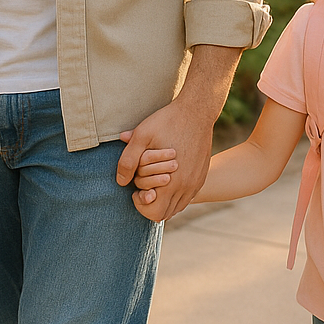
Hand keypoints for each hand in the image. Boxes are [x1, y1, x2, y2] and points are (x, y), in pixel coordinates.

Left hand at [116, 98, 214, 220]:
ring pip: (178, 207)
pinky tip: (169, 177)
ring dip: (165, 200)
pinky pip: (189, 196)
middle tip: (145, 186)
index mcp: (171, 181)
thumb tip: (121, 181)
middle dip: (152, 205)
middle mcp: (186, 186)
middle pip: (166, 214)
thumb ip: (128, 160)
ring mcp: (196, 181)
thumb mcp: (142, 136)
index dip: (141, 205)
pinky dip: (177, 194)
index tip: (136, 190)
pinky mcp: (202, 175)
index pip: (154, 214)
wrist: (197, 109)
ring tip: (156, 182)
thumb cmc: (168, 121)